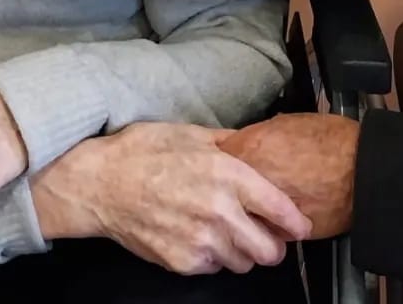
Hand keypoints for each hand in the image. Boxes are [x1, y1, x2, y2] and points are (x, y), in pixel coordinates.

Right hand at [31, 122, 311, 274]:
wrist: (100, 183)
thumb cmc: (146, 150)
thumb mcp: (194, 134)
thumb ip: (230, 144)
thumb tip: (255, 145)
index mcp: (228, 174)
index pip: (278, 208)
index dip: (296, 221)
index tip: (302, 226)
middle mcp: (219, 211)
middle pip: (268, 249)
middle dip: (274, 245)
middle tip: (270, 237)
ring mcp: (200, 241)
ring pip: (243, 263)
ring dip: (244, 253)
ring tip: (234, 236)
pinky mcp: (181, 262)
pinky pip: (213, 268)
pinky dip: (215, 258)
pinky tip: (204, 239)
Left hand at [218, 113, 358, 238]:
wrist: (363, 171)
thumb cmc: (331, 140)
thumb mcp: (289, 123)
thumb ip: (260, 135)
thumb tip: (248, 143)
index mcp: (250, 148)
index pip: (214, 157)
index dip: (217, 159)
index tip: (220, 162)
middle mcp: (250, 182)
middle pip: (221, 191)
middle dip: (224, 190)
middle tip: (229, 188)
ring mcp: (263, 210)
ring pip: (238, 217)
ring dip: (241, 214)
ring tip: (248, 209)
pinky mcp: (280, 233)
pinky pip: (262, 232)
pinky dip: (263, 229)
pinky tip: (270, 221)